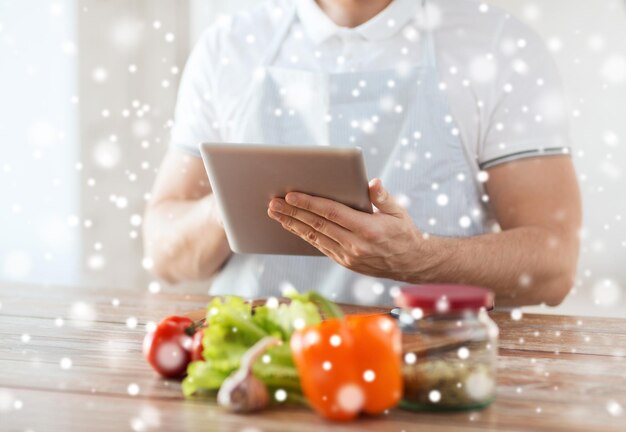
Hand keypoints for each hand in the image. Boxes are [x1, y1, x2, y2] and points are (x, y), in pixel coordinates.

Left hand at [267, 178, 422, 280]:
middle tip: (273, 203)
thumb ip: (383, 197)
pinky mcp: (344, 261)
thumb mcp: (399, 212)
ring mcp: (348, 255)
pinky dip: (304, 235)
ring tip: (275, 213)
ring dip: (292, 224)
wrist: (411, 264)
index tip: (291, 196)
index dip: (310, 204)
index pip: (332, 213)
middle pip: (317, 225)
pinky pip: (319, 246)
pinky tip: (291, 225)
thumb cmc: (404, 232)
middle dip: (293, 213)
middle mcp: (355, 244)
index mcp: (368, 229)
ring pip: (314, 237)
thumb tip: (372, 182)